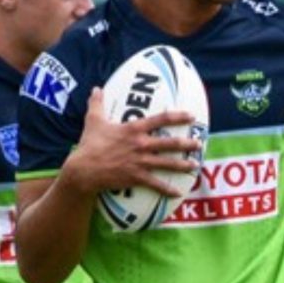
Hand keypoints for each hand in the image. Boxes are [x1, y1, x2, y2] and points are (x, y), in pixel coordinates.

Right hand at [65, 88, 202, 197]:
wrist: (84, 169)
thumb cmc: (89, 144)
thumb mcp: (94, 120)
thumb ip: (97, 103)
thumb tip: (96, 89)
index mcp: (134, 129)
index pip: (161, 119)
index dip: (178, 116)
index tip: (191, 116)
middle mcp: (141, 144)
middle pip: (170, 143)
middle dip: (187, 144)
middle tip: (199, 144)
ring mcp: (140, 162)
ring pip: (167, 163)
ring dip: (183, 165)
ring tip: (195, 165)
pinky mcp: (136, 178)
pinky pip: (156, 184)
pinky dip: (167, 189)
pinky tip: (178, 193)